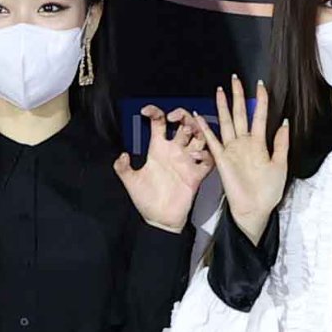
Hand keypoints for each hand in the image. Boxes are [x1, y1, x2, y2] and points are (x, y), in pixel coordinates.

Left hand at [115, 105, 210, 232]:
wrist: (160, 220)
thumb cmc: (146, 201)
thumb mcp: (131, 182)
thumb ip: (123, 168)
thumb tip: (122, 155)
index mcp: (158, 149)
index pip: (159, 123)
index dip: (154, 112)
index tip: (146, 111)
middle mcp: (174, 152)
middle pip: (184, 124)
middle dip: (182, 115)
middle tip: (175, 118)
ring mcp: (187, 162)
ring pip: (199, 136)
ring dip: (198, 129)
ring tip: (192, 130)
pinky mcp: (196, 175)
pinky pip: (208, 161)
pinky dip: (207, 155)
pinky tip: (199, 155)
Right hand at [205, 77, 291, 240]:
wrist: (254, 209)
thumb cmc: (268, 190)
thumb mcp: (281, 165)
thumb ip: (281, 144)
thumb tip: (285, 122)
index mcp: (260, 143)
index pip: (259, 116)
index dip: (261, 100)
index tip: (261, 85)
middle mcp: (244, 143)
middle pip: (240, 114)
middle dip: (238, 96)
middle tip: (235, 79)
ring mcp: (232, 149)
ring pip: (226, 122)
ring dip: (223, 106)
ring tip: (220, 90)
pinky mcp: (221, 159)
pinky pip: (212, 140)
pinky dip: (205, 128)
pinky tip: (199, 116)